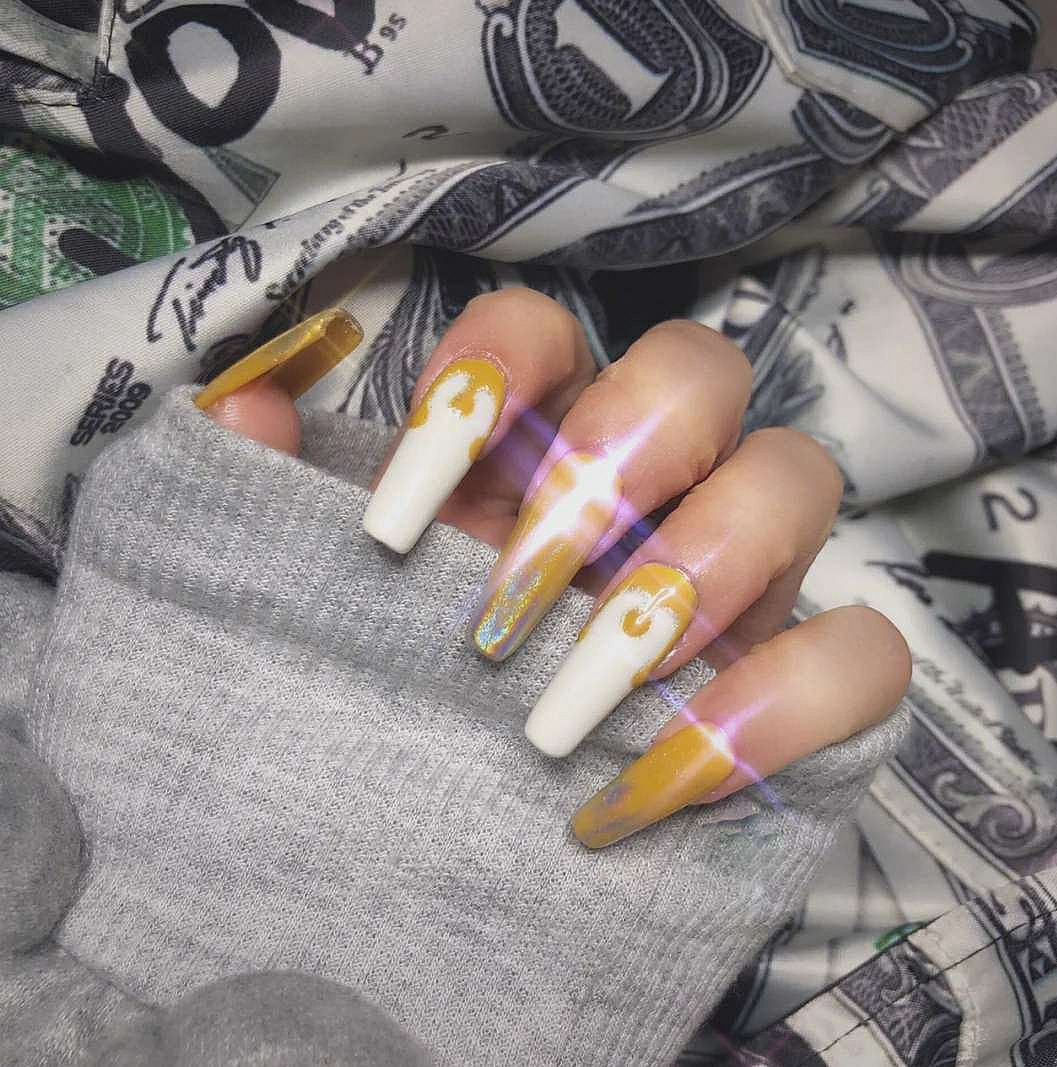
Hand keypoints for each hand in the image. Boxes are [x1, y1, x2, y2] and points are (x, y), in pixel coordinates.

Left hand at [204, 291, 910, 847]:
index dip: (488, 380)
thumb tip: (244, 401)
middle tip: (499, 613)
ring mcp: (752, 574)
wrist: (468, 863)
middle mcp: (661, 480)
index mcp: (541, 440)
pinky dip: (776, 707)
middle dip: (605, 472)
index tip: (394, 516)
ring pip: (795, 482)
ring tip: (560, 712)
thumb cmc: (399, 709)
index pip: (547, 328)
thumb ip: (275, 503)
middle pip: (699, 371)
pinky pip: (862, 655)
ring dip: (688, 579)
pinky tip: (655, 782)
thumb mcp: (323, 611)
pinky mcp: (811, 680)